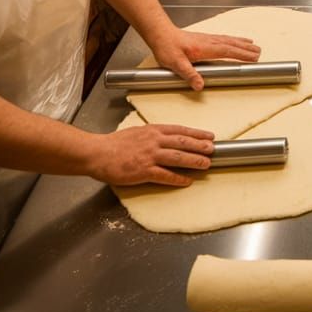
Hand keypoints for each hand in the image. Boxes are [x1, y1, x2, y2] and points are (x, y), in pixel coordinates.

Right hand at [88, 124, 214, 186]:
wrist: (97, 153)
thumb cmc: (115, 143)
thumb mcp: (137, 131)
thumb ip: (153, 134)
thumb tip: (167, 137)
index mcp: (153, 130)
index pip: (180, 130)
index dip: (197, 133)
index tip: (209, 136)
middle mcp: (154, 141)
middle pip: (183, 142)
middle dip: (200, 146)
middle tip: (213, 149)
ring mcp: (150, 156)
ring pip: (178, 157)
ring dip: (194, 161)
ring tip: (206, 164)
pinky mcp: (144, 171)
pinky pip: (165, 176)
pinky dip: (178, 179)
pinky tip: (187, 181)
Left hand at [147, 28, 260, 89]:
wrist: (161, 34)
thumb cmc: (167, 47)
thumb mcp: (175, 63)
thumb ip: (188, 74)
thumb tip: (200, 85)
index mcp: (205, 48)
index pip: (227, 51)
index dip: (241, 54)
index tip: (253, 58)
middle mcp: (209, 41)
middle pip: (232, 44)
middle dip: (246, 48)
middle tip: (259, 53)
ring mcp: (208, 39)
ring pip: (229, 40)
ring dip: (242, 43)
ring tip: (254, 46)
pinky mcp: (205, 38)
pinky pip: (224, 38)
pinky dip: (234, 40)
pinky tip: (236, 41)